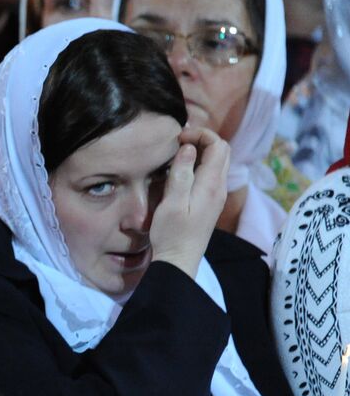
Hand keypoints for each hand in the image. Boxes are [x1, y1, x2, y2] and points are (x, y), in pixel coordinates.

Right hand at [149, 125, 229, 279]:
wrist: (179, 260)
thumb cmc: (172, 234)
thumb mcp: (172, 203)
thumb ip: (181, 174)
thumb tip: (189, 149)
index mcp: (211, 185)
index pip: (218, 145)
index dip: (201, 134)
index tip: (179, 138)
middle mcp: (219, 188)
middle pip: (222, 151)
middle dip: (203, 140)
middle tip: (179, 143)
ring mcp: (217, 196)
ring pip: (218, 162)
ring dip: (202, 152)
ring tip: (179, 154)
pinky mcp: (210, 203)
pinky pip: (212, 175)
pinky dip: (200, 165)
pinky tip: (183, 172)